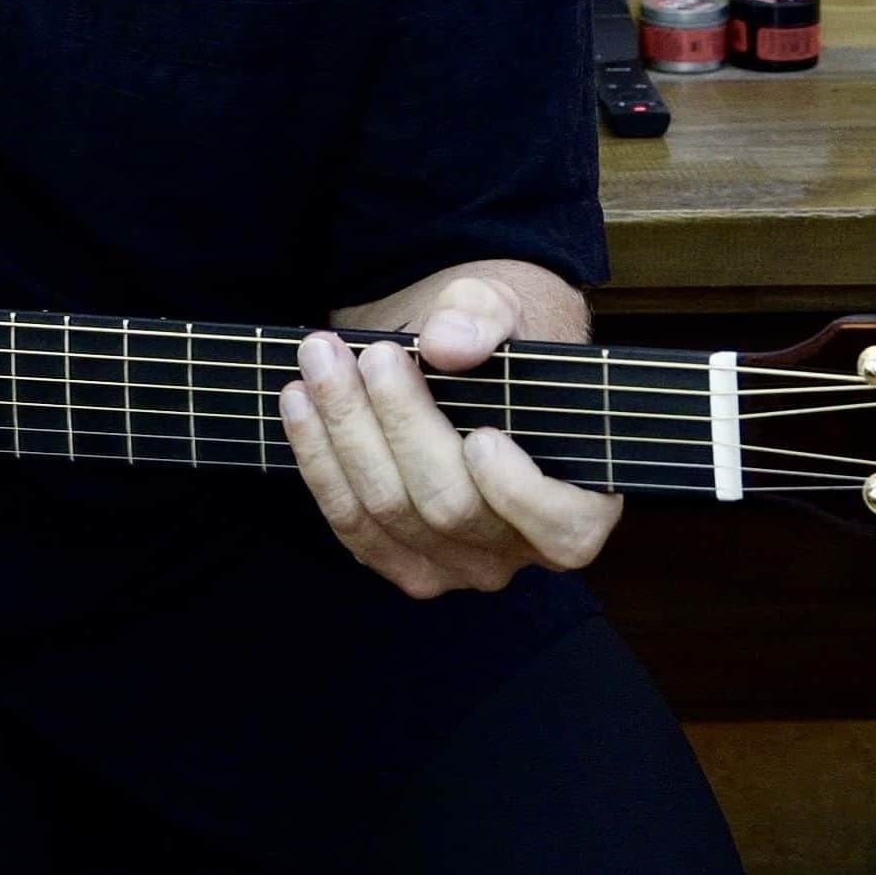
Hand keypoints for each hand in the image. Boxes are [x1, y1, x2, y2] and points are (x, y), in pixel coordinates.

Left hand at [278, 273, 623, 598]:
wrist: (452, 358)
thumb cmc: (496, 340)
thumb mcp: (504, 309)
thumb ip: (484, 318)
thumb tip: (447, 343)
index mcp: (577, 503)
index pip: (561, 527)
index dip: (518, 490)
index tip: (482, 433)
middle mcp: (517, 549)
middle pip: (450, 506)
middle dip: (401, 424)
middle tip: (373, 354)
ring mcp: (453, 565)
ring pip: (387, 513)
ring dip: (345, 433)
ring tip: (320, 362)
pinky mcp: (396, 557)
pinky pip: (349, 524)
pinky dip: (318, 460)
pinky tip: (298, 402)